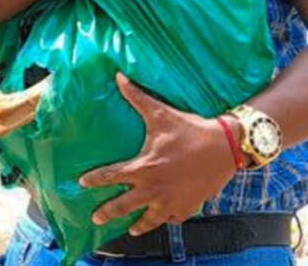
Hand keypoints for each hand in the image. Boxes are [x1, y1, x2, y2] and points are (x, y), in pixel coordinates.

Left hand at [79, 74, 237, 235]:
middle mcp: (153, 189)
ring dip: (137, 225)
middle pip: (123, 206)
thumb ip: (137, 97)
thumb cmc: (190, 130)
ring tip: (130, 230)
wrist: (225, 147)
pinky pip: (173, 218)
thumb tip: (119, 77)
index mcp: (143, 168)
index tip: (83, 183)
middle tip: (95, 218)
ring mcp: (170, 202)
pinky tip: (164, 220)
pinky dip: (167, 220)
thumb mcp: (161, 113)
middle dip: (107, 213)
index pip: (110, 176)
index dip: (94, 180)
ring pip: (148, 220)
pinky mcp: (187, 206)